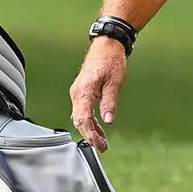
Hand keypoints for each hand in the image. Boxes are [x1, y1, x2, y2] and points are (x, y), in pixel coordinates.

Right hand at [69, 37, 128, 151]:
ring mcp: (78, 92)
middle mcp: (77, 93)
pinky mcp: (82, 91)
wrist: (107, 45)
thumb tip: (108, 120)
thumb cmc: (110, 60)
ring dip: (90, 129)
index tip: (100, 144)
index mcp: (83, 91)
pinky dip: (90, 121)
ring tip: (102, 141)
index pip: (83, 119)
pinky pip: (83, 110)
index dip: (91, 134)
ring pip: (80, 116)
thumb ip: (110, 102)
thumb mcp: (115, 83)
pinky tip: (99, 128)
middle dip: (90, 135)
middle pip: (79, 120)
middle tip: (103, 146)